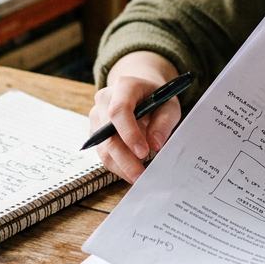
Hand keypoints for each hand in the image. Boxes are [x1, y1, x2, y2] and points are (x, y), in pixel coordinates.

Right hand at [90, 51, 181, 182]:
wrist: (141, 91)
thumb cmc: (157, 97)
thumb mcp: (169, 105)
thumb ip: (164, 122)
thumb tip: (154, 144)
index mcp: (124, 86)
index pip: (119, 110)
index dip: (129, 133)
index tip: (144, 152)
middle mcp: (104, 99)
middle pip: (107, 134)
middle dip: (124, 158)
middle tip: (141, 175)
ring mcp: (96, 116)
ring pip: (103, 147)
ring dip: (121, 166)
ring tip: (139, 177)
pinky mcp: (95, 132)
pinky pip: (103, 153)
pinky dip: (118, 166)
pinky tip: (132, 172)